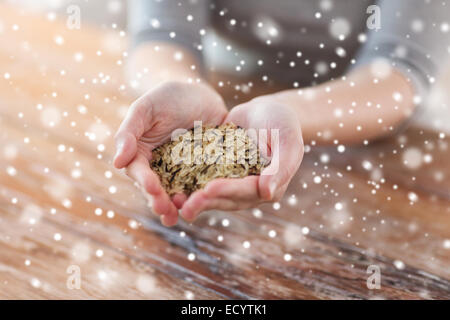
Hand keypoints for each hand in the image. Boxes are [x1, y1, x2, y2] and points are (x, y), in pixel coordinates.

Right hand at [113, 81, 226, 225]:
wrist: (199, 94)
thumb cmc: (166, 98)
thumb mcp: (145, 109)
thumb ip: (129, 133)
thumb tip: (117, 162)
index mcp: (141, 155)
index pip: (139, 172)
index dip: (144, 181)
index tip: (152, 187)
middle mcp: (160, 168)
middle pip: (157, 189)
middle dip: (160, 201)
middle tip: (165, 211)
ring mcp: (183, 172)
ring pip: (178, 192)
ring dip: (179, 205)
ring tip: (183, 214)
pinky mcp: (203, 171)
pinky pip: (201, 185)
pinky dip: (202, 195)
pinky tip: (206, 201)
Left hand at [180, 95, 303, 220]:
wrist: (266, 111)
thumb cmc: (283, 124)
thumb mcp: (287, 141)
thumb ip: (282, 167)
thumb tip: (268, 194)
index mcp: (267, 186)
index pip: (247, 192)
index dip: (228, 191)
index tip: (209, 189)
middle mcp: (248, 190)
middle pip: (225, 198)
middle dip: (205, 201)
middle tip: (184, 204)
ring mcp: (231, 182)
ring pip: (211, 194)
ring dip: (193, 198)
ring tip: (173, 201)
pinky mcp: (216, 172)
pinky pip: (201, 179)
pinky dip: (187, 183)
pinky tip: (169, 184)